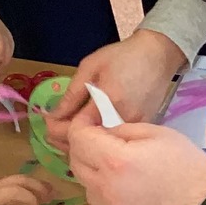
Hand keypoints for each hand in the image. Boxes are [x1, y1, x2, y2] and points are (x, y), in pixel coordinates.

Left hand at [46, 29, 186, 141]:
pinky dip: (98, 142)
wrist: (159, 56)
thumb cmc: (124, 56)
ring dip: (80, 143)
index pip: (75, 129)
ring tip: (67, 131)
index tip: (46, 123)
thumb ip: (72, 94)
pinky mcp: (142, 131)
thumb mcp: (91, 66)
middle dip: (64, 140)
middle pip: (87, 145)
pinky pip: (114, 145)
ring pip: (100, 149)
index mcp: (108, 102)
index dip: (56, 129)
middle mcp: (122, 121)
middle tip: (52, 130)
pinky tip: (89, 134)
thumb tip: (53, 117)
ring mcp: (134, 129)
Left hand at [70, 123, 205, 204]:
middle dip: (85, 145)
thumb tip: (104, 133)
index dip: (82, 122)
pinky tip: (132, 189)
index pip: (78, 137)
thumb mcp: (160, 134)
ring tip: (122, 166)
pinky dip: (108, 192)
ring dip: (96, 170)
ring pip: (87, 184)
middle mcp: (105, 189)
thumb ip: (124, 130)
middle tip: (105, 138)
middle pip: (75, 161)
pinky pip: (102, 204)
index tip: (95, 118)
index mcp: (115, 161)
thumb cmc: (190, 170)